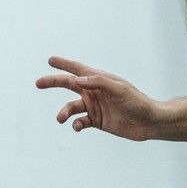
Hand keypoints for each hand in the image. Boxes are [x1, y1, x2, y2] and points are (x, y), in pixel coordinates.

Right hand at [34, 56, 159, 140]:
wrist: (149, 122)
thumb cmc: (136, 101)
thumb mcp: (119, 89)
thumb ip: (99, 82)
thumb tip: (78, 79)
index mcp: (99, 80)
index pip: (78, 69)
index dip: (64, 64)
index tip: (50, 60)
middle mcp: (94, 91)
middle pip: (68, 84)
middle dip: (52, 82)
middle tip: (37, 83)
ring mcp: (94, 106)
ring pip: (72, 107)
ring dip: (64, 112)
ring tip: (60, 118)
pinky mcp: (97, 121)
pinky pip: (80, 122)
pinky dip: (76, 124)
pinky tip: (78, 127)